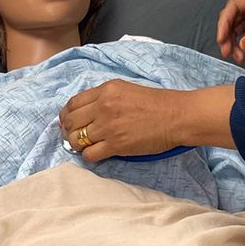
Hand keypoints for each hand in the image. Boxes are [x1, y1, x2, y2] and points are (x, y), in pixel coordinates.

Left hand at [59, 80, 185, 161]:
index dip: (67, 115)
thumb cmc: (157, 103)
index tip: (68, 122)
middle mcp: (103, 106)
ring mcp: (108, 126)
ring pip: (76, 139)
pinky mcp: (115, 145)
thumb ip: (105, 98)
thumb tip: (86, 113)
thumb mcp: (126, 90)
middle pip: (71, 121)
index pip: (73, 103)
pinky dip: (90, 155)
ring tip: (86, 145)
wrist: (177, 116)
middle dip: (69, 131)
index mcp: (106, 90)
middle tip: (74, 136)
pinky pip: (89, 154)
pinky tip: (98, 153)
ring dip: (78, 144)